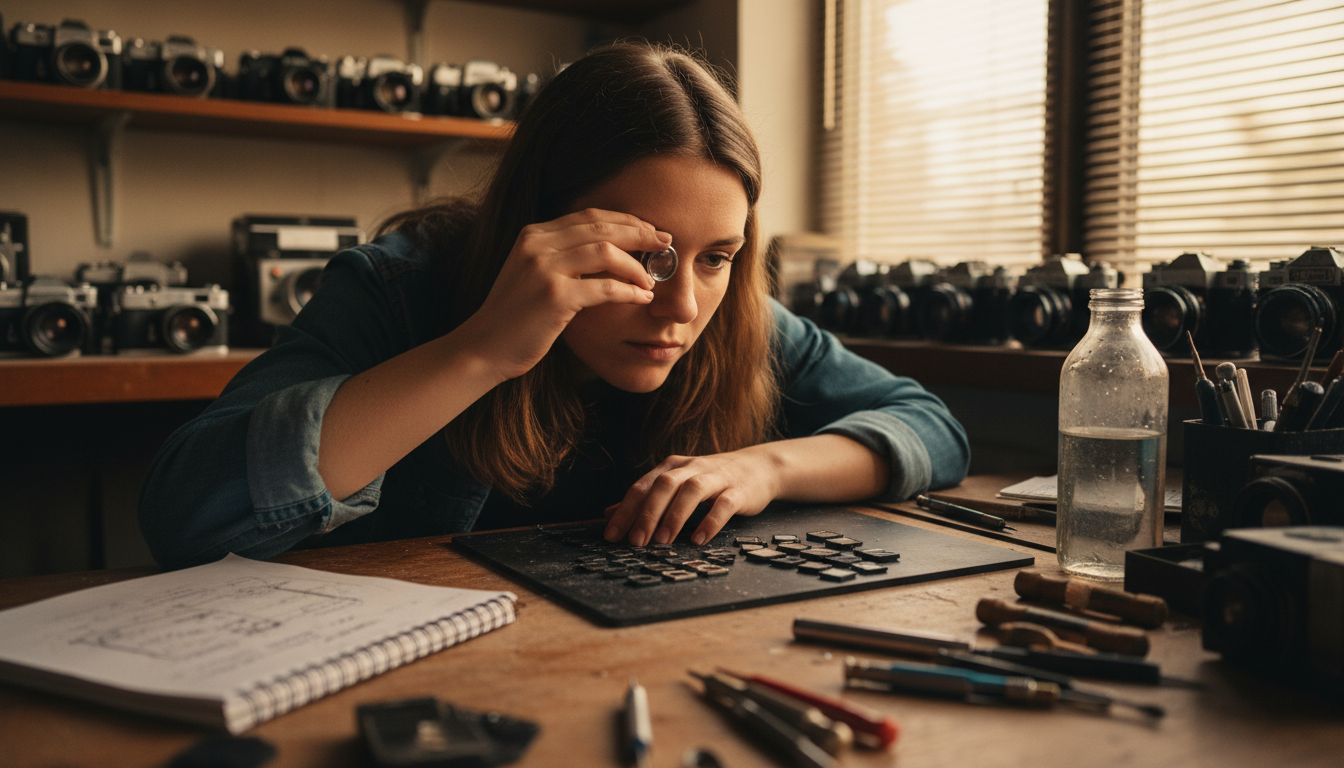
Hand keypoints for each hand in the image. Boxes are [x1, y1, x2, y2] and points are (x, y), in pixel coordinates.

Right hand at [459, 208, 670, 380]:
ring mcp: (544, 268)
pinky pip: (605, 287)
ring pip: (606, 252)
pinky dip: (629, 291)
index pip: (588, 215)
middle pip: (601, 227)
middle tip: (665, 243)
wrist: (483, 348)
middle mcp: (537, 244)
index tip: (649, 230)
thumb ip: (560, 257)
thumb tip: (608, 251)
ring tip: (651, 279)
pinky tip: (642, 298)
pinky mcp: (554, 296)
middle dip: (640, 233)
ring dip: (636, 265)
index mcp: (533, 234)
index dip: (624, 220)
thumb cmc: (514, 317)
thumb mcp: (531, 275)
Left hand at [602, 449, 782, 546]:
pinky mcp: (739, 490)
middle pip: (664, 485)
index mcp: (672, 467)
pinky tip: (699, 539)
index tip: (612, 535)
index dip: (625, 510)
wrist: (758, 468)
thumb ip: (646, 498)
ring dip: (675, 516)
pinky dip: (710, 521)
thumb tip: (609, 514)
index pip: (643, 486)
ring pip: (692, 491)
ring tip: (663, 541)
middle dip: (647, 514)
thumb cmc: (711, 481)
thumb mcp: (677, 484)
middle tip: (636, 542)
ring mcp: (717, 477)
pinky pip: (724, 504)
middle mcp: (692, 468)